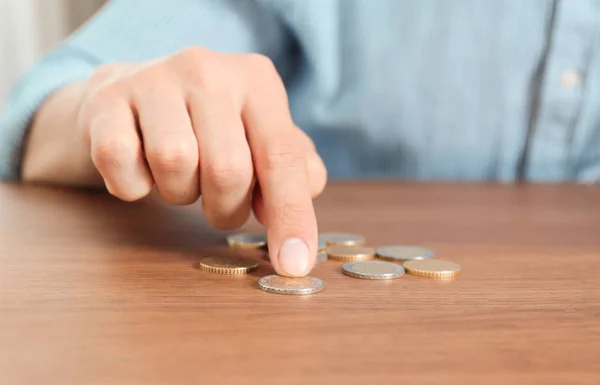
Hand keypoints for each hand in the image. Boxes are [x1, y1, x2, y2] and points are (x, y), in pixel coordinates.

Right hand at [78, 47, 326, 275]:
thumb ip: (293, 168)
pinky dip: (134, 185)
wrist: (133, 90)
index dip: (291, 215)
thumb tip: (305, 203)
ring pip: (175, 165)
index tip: (293, 264)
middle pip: (228, 169)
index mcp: (257, 79)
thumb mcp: (260, 134)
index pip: (281, 156)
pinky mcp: (106, 100)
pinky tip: (141, 167)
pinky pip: (121, 164)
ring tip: (180, 176)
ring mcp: (152, 80)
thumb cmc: (209, 124)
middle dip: (225, 207)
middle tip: (218, 202)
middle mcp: (207, 70)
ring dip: (180, 193)